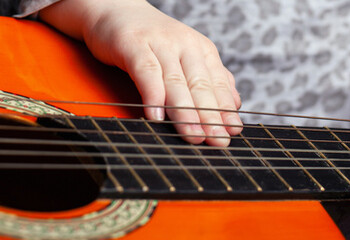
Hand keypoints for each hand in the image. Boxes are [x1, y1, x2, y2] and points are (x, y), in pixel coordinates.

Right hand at [39, 0, 241, 145]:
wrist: (114, 8)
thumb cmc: (150, 39)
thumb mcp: (185, 56)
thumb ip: (209, 78)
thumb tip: (235, 104)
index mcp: (201, 50)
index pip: (218, 84)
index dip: (225, 110)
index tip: (232, 133)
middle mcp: (184, 45)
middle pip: (200, 86)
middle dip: (210, 116)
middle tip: (218, 141)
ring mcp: (160, 44)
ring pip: (176, 82)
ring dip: (186, 112)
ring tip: (193, 136)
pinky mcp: (133, 44)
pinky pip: (146, 72)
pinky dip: (153, 95)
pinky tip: (157, 117)